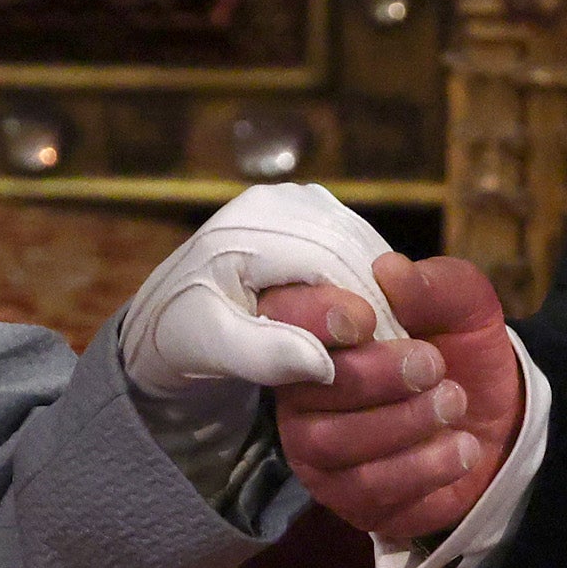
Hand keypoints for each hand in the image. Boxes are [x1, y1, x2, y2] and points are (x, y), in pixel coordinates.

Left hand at [116, 184, 404, 400]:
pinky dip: (370, 281)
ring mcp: (294, 202)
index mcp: (248, 228)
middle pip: (351, 248)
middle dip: (378, 301)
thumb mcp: (214, 351)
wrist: (166, 317)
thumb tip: (323, 365)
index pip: (329, 261)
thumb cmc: (185, 336)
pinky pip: (355, 243)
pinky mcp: (308, 212)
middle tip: (400, 352)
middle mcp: (275, 202)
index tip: (388, 351)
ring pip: (361, 244)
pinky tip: (373, 318)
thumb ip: (265, 355)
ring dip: (380, 291)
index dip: (367, 307)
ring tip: (389, 340)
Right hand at [268, 253, 523, 547]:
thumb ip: (436, 284)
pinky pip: (367, 489)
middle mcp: (300, 389)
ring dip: (404, 422)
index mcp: (316, 327)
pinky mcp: (343, 496)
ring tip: (454, 403)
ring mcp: (315, 447)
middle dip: (377, 375)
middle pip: (308, 386)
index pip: (280, 315)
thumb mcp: (465, 307)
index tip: (368, 319)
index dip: (314, 317)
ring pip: (333, 442)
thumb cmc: (461, 352)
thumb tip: (391, 270)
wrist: (497, 424)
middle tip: (434, 365)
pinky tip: (460, 447)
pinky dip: (423, 467)